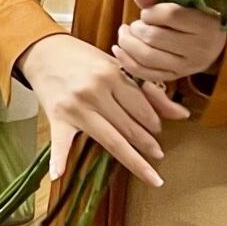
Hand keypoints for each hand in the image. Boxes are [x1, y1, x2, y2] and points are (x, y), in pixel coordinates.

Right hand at [15, 32, 186, 188]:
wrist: (43, 51)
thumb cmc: (83, 58)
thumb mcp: (116, 66)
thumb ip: (148, 90)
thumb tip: (182, 115)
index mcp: (111, 75)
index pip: (141, 107)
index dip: (154, 122)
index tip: (159, 130)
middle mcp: (94, 92)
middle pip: (129, 127)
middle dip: (147, 143)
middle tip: (158, 153)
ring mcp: (75, 107)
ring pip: (110, 139)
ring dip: (133, 158)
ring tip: (151, 173)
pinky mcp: (57, 118)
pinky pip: (59, 142)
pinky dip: (58, 159)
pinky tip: (59, 175)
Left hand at [111, 0, 226, 86]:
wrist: (213, 44)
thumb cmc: (195, 17)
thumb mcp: (184, 2)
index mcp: (205, 24)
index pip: (170, 15)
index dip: (150, 11)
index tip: (147, 11)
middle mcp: (199, 49)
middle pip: (154, 37)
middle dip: (136, 29)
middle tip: (134, 24)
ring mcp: (187, 67)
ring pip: (147, 57)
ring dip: (128, 44)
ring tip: (124, 33)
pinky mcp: (175, 77)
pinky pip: (145, 73)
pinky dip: (126, 62)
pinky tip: (119, 49)